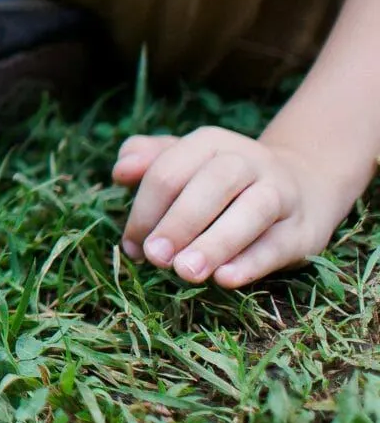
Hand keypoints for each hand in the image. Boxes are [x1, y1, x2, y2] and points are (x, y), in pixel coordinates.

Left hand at [112, 127, 362, 287]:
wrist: (302, 186)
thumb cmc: (222, 180)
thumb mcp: (185, 161)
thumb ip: (148, 160)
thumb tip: (120, 170)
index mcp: (209, 143)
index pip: (170, 171)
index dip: (146, 210)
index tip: (131, 245)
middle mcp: (248, 161)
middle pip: (212, 185)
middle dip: (178, 223)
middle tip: (154, 257)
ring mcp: (281, 193)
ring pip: (252, 212)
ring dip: (215, 243)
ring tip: (185, 272)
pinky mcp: (302, 230)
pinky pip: (278, 244)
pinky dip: (251, 262)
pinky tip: (225, 279)